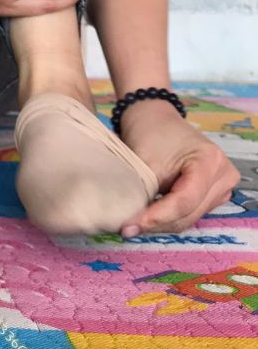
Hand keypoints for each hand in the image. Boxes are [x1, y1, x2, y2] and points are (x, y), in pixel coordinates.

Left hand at [117, 100, 240, 234]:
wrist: (154, 119)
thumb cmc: (149, 133)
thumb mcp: (145, 162)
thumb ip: (144, 193)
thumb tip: (133, 225)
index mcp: (210, 162)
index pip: (184, 201)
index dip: (157, 217)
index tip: (130, 225)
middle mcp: (223, 176)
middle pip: (188, 213)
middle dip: (156, 224)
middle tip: (126, 229)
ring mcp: (220, 187)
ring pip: (188, 218)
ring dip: (160, 224)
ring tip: (132, 224)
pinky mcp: (210, 194)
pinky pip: (188, 214)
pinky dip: (166, 218)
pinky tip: (145, 218)